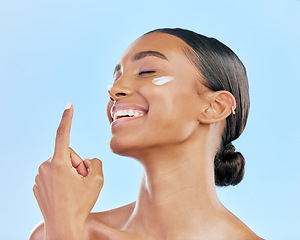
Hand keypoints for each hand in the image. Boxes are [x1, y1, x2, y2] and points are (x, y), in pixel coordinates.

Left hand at [33, 103, 103, 238]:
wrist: (63, 228)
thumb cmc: (80, 205)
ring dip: (70, 172)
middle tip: (82, 180)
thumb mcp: (97, 181)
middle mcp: (45, 166)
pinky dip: (62, 180)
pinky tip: (65, 194)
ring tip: (74, 189)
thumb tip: (86, 160)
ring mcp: (39, 176)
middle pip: (68, 154)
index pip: (63, 134)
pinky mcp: (37, 185)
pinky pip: (53, 174)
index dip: (67, 119)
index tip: (69, 106)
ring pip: (60, 165)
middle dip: (77, 164)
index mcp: (58, 163)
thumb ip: (95, 163)